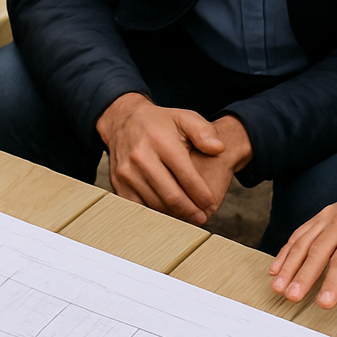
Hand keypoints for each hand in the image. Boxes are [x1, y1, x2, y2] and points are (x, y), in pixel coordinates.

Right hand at [95, 94, 249, 224]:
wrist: (124, 121)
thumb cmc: (160, 123)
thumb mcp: (184, 118)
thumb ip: (204, 132)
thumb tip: (218, 148)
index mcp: (161, 141)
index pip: (186, 176)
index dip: (202, 195)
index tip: (211, 205)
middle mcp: (141, 157)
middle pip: (171, 195)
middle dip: (190, 211)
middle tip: (202, 218)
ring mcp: (127, 172)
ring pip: (155, 204)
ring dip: (174, 215)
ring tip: (188, 217)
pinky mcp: (118, 183)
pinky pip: (139, 206)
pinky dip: (155, 212)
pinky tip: (168, 213)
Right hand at [269, 162, 336, 307]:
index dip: (332, 282)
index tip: (324, 304)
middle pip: (317, 252)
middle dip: (301, 276)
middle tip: (291, 297)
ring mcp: (327, 218)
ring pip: (302, 243)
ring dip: (288, 265)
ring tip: (277, 287)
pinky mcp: (320, 217)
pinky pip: (299, 234)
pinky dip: (285, 251)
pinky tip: (276, 268)